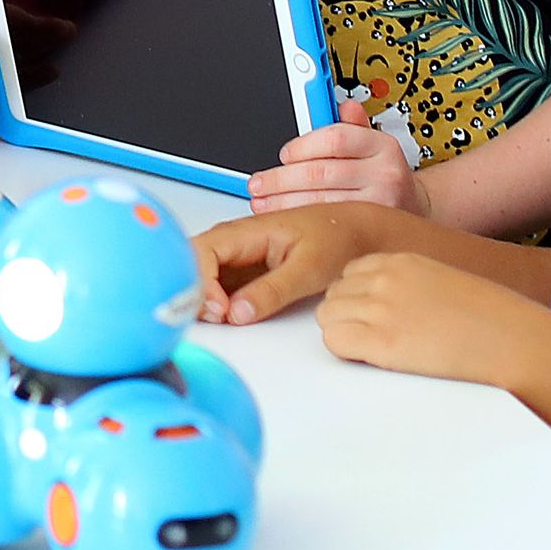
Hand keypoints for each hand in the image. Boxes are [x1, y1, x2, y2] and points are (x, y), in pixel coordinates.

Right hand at [192, 204, 391, 325]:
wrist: (359, 233)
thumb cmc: (338, 238)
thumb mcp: (308, 269)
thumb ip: (272, 291)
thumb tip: (238, 312)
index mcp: (247, 230)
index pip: (201, 252)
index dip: (200, 282)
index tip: (219, 309)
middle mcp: (235, 241)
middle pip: (192, 265)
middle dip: (195, 293)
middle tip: (218, 318)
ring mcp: (237, 258)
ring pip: (201, 278)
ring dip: (204, 301)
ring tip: (225, 319)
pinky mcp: (244, 274)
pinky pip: (217, 288)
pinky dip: (216, 305)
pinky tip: (229, 317)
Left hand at [248, 99, 428, 214]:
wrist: (415, 207)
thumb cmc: (384, 173)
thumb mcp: (373, 143)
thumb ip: (353, 126)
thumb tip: (344, 106)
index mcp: (381, 144)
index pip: (336, 138)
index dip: (303, 145)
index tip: (283, 154)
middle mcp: (385, 172)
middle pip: (322, 172)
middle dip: (281, 179)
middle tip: (258, 183)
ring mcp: (381, 201)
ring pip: (322, 200)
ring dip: (284, 202)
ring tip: (263, 202)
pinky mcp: (372, 226)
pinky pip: (330, 221)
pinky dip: (303, 218)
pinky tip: (286, 216)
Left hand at [317, 251, 550, 391]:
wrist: (514, 340)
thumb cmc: (491, 319)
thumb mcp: (443, 282)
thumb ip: (410, 285)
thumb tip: (389, 304)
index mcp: (402, 261)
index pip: (350, 273)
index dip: (356, 298)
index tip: (373, 317)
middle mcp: (386, 279)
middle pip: (334, 295)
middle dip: (347, 317)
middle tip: (373, 339)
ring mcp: (381, 308)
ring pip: (328, 317)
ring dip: (345, 334)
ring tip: (377, 351)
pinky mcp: (383, 342)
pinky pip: (335, 341)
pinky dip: (346, 352)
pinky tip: (375, 359)